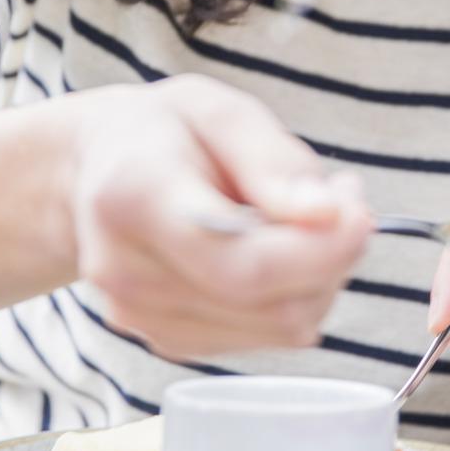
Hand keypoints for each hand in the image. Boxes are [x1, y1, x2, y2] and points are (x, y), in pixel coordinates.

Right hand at [70, 76, 370, 357]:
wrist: (92, 172)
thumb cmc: (162, 132)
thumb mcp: (217, 110)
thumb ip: (273, 162)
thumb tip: (330, 218)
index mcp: (133, 199)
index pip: (245, 265)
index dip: (323, 250)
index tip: (358, 209)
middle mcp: (127, 274)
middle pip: (271, 305)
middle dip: (331, 258)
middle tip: (341, 199)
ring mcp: (141, 317)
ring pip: (278, 328)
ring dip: (316, 278)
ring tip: (300, 217)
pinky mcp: (165, 340)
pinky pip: (263, 336)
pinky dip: (288, 296)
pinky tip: (273, 250)